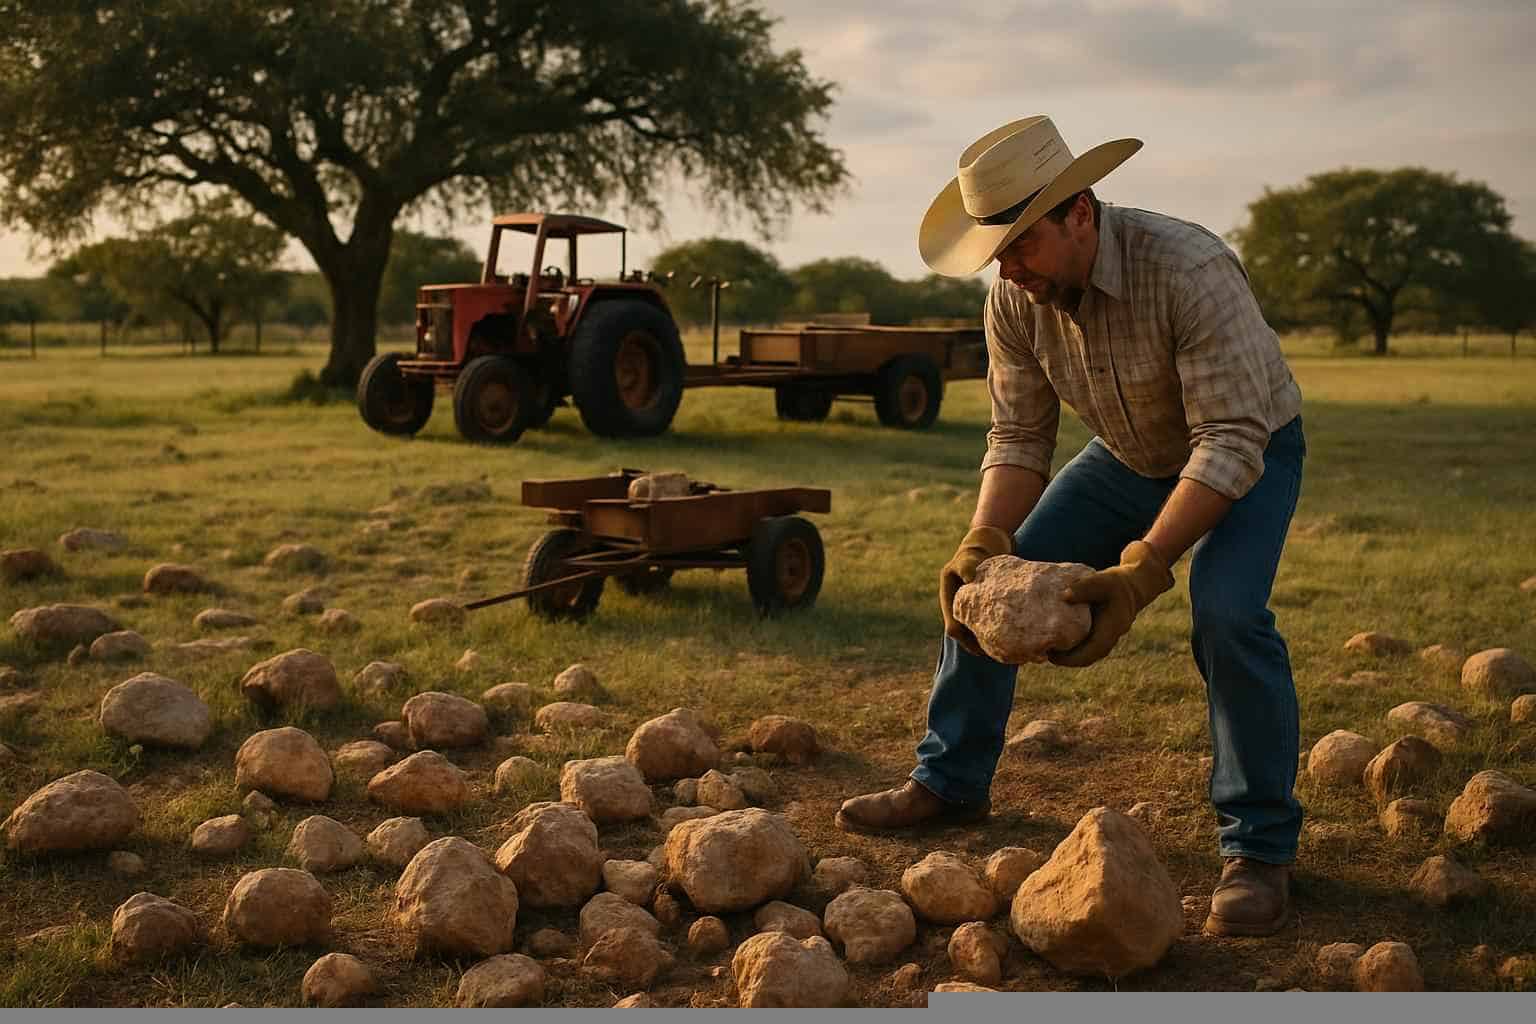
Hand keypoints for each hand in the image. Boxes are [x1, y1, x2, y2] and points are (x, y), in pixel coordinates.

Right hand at [939, 525, 1012, 656]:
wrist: (986, 544)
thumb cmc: (976, 550)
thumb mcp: (968, 557)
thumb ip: (967, 566)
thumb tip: (969, 577)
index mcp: (949, 597)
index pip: (953, 627)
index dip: (965, 640)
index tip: (981, 650)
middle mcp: (957, 604)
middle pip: (963, 633)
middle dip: (976, 645)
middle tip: (995, 655)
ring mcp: (969, 605)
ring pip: (974, 630)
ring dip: (985, 640)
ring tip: (1004, 650)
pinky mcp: (982, 605)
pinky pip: (984, 623)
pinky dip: (993, 630)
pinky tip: (1009, 636)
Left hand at [1050, 540, 1173, 667]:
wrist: (1132, 586)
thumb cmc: (1116, 583)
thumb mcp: (1102, 580)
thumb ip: (1084, 587)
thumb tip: (1064, 596)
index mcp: (1111, 630)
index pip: (1090, 653)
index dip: (1070, 659)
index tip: (1051, 655)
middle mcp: (1109, 638)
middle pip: (1086, 658)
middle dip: (1065, 660)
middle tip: (1042, 653)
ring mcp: (1106, 638)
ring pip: (1086, 654)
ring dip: (1068, 655)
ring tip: (1046, 648)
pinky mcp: (1100, 634)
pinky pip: (1086, 646)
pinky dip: (1072, 647)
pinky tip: (1055, 640)